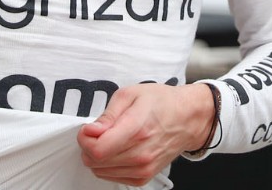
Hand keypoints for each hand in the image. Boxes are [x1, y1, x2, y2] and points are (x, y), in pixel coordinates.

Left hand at [76, 82, 214, 185]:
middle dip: (89, 145)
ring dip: (98, 156)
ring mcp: (143, 168)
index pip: (98, 149)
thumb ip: (107, 114)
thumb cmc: (162, 103)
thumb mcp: (131, 94)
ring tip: (109, 139)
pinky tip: (117, 150)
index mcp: (136, 129)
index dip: (85, 139)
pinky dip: (108, 165)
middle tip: (97, 132)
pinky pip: (111, 177)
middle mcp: (141, 153)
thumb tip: (91, 131)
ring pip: (100, 171)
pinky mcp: (143, 177)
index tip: (88, 129)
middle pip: (95, 161)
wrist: (187, 118)